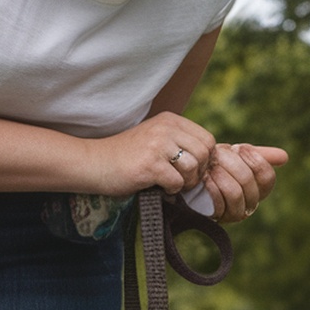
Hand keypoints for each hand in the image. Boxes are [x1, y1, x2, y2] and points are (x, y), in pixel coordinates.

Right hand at [86, 112, 217, 196]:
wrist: (95, 163)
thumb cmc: (129, 157)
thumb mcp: (158, 140)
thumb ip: (182, 144)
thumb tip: (214, 161)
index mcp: (170, 120)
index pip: (208, 140)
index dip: (206, 160)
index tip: (191, 170)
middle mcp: (165, 128)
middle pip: (205, 153)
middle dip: (199, 172)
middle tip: (182, 180)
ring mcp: (157, 145)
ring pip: (194, 168)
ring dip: (185, 182)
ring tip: (169, 183)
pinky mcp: (149, 164)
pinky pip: (177, 182)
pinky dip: (171, 190)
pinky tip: (158, 187)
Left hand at [200, 143, 288, 223]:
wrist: (190, 177)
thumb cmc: (216, 166)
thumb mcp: (236, 157)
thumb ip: (257, 155)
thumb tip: (285, 157)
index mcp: (258, 190)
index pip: (267, 177)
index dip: (254, 160)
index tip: (239, 148)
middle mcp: (250, 206)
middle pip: (248, 182)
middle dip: (232, 163)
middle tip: (218, 153)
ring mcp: (233, 215)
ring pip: (235, 193)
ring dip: (221, 174)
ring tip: (210, 164)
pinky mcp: (215, 219)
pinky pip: (218, 203)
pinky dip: (210, 187)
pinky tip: (202, 177)